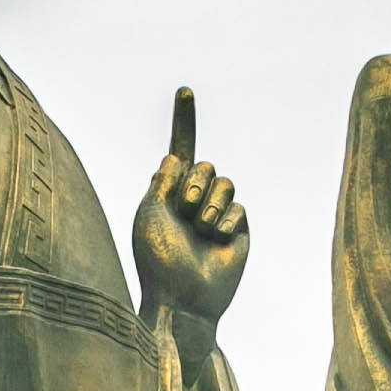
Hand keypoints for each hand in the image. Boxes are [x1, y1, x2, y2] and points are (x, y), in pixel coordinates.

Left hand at [135, 83, 248, 318]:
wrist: (183, 299)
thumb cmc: (158, 260)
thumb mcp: (149, 213)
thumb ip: (162, 180)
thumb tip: (175, 155)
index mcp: (168, 194)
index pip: (179, 151)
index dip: (183, 121)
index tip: (184, 91)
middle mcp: (194, 201)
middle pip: (206, 164)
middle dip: (195, 184)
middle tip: (184, 211)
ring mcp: (218, 216)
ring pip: (226, 182)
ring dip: (211, 204)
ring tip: (200, 230)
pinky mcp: (239, 231)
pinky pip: (241, 207)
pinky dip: (226, 221)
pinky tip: (216, 242)